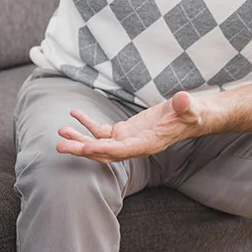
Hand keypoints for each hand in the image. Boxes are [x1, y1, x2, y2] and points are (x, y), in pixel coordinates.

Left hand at [56, 91, 206, 162]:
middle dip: (82, 149)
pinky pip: (101, 130)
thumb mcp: (189, 108)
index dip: (104, 149)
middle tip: (60, 146)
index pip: (122, 150)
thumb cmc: (190, 114)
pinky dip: (87, 123)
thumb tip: (183, 99)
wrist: (188, 117)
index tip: (85, 147)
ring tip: (60, 132)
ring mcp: (126, 139)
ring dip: (79, 138)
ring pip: (98, 142)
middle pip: (104, 151)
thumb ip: (185, 106)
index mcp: (147, 144)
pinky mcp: (123, 131)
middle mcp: (134, 146)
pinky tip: (74, 114)